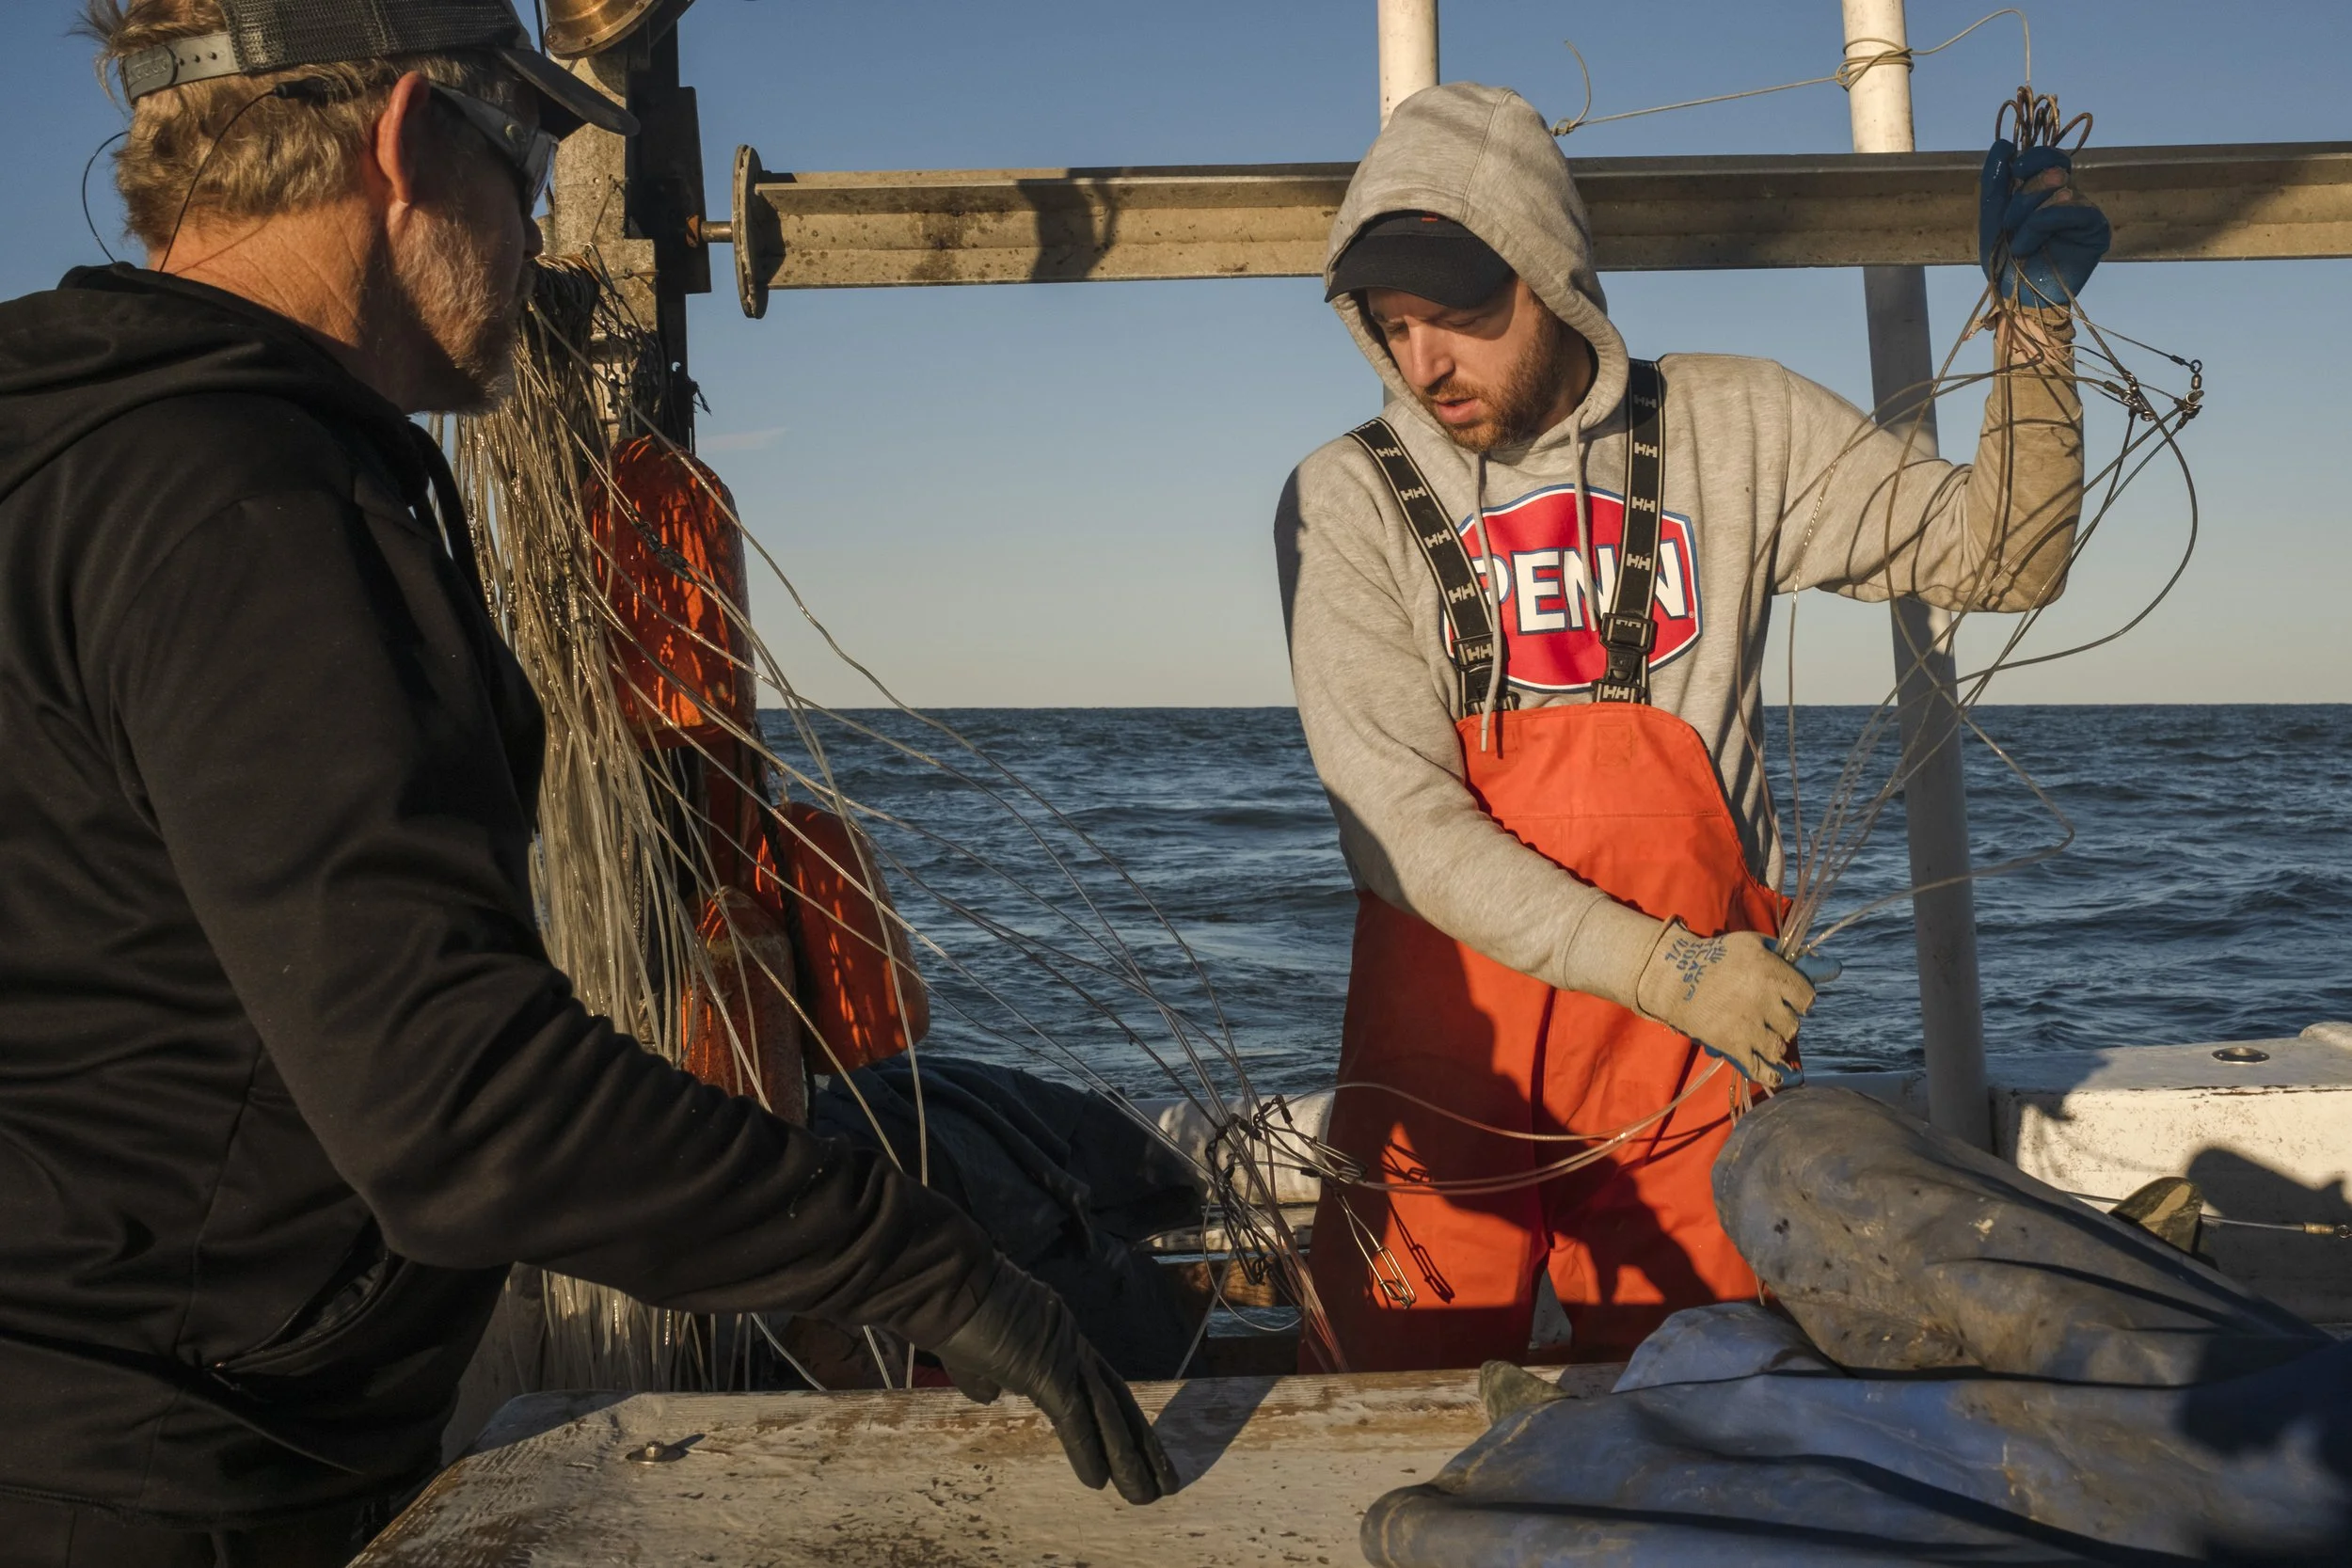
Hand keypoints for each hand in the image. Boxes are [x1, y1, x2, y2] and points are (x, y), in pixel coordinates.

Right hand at [931, 1257, 1179, 1504]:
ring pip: (1107, 1412)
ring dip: (1129, 1457)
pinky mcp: (1047, 1371)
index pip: (1100, 1384)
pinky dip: (1089, 1452)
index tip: (1140, 1448)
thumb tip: (991, 1395)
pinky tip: (1098, 1482)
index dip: (1122, 1418)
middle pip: (1118, 1399)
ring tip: (1148, 1494)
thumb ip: (987, 1376)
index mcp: (1058, 1336)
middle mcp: (1072, 1343)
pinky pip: (1074, 1420)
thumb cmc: (952, 1312)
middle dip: (1143, 1443)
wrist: (946, 1283)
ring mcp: (1064, 1354)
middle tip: (1166, 1480)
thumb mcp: (973, 1353)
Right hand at [1634, 922, 1813, 1088]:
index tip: (1788, 999)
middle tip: (1767, 1015)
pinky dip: (1773, 1074)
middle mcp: (1762, 999)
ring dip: (1774, 1042)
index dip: (1799, 999)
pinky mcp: (1731, 1045)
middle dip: (1783, 1020)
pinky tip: (1780, 1074)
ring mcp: (1747, 1025)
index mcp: (1770, 972)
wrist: (1673, 977)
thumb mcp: (1757, 946)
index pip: (1806, 997)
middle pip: (1793, 1024)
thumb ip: (1797, 960)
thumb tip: (1836, 968)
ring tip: (1760, 1034)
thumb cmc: (1719, 957)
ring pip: (1780, 1046)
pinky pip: (1762, 1069)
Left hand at [1979, 139, 2110, 308]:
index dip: (2034, 156)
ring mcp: (2083, 212)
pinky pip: (2072, 208)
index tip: (2016, 170)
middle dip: (2023, 196)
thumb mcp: (1992, 217)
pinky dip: (2043, 224)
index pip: (2049, 156)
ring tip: (2019, 245)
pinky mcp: (2095, 229)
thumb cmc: (2004, 261)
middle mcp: (2067, 197)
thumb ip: (1995, 181)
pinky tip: (2030, 246)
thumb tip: (2003, 144)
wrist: (2015, 297)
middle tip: (2010, 224)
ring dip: (2028, 218)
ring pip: (2060, 189)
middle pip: (2052, 169)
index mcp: (2044, 191)